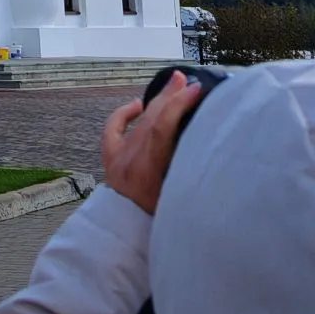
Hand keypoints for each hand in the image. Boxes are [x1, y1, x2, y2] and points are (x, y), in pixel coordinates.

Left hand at [101, 73, 204, 214]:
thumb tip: (204, 149)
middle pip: (152, 119)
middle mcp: (130, 158)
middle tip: (190, 80)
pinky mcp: (109, 158)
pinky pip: (114, 129)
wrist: (121, 233)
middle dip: (172, 97)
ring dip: (158, 101)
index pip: (161, 129)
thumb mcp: (176, 201)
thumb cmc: (154, 222)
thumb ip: (186, 174)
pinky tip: (138, 104)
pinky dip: (125, 113)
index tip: (196, 91)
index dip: (177, 106)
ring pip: (139, 121)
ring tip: (175, 83)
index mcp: (147, 170)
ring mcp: (118, 156)